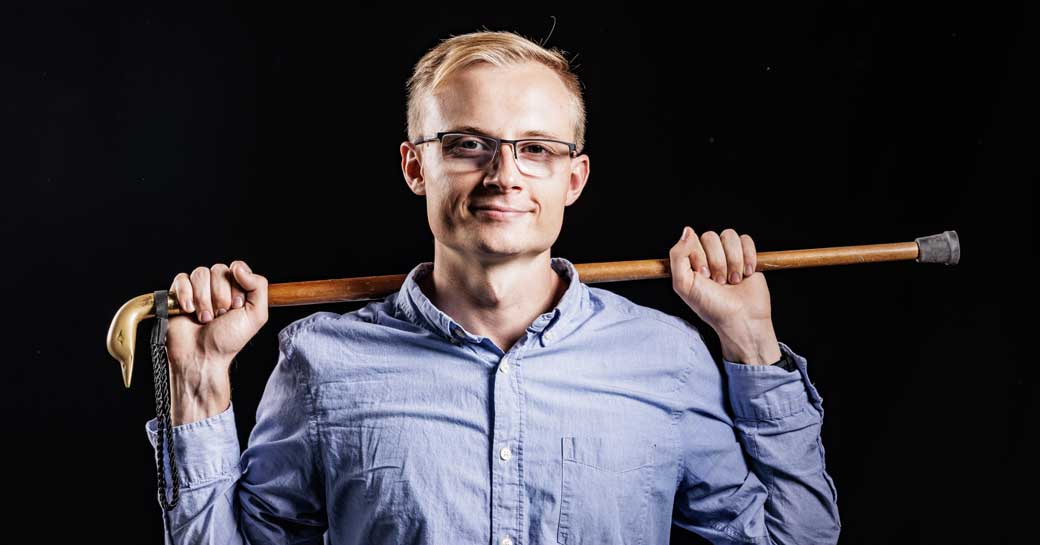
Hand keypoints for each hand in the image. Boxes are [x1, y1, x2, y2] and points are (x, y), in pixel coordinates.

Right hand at [165, 260, 267, 423]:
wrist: (202, 356)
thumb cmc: (228, 340)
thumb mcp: (256, 315)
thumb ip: (258, 286)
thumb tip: (238, 267)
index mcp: (236, 289)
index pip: (237, 268)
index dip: (236, 286)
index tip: (236, 306)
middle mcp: (216, 287)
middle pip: (218, 270)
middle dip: (220, 296)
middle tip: (219, 316)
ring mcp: (197, 290)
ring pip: (200, 273)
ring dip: (204, 299)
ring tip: (205, 318)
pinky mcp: (177, 294)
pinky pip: (181, 279)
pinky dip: (185, 294)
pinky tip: (188, 310)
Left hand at [669, 227, 780, 364]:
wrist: (741, 320)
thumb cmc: (711, 306)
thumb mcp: (684, 285)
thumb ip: (678, 256)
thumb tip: (687, 230)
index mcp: (691, 261)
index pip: (692, 239)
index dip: (699, 257)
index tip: (704, 277)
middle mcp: (708, 255)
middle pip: (711, 236)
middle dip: (717, 261)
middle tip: (719, 282)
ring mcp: (728, 255)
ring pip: (729, 236)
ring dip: (733, 260)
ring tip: (733, 280)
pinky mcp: (747, 255)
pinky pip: (746, 240)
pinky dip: (748, 256)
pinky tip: (746, 273)